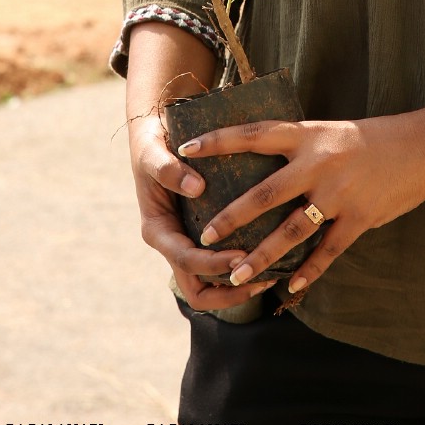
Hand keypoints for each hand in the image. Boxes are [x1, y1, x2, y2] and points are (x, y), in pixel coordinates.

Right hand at [129, 111, 282, 312]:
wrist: (154, 132)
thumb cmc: (152, 142)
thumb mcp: (152, 152)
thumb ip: (168, 169)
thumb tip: (197, 188)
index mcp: (158, 231)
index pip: (186, 261)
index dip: (213, 264)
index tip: (242, 255)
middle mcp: (173, 243)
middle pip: (198, 290)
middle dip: (229, 292)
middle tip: (263, 280)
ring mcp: (188, 242)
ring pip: (212, 285)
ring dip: (239, 289)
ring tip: (272, 277)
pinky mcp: (203, 234)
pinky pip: (221, 264)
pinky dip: (242, 268)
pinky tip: (272, 257)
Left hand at [178, 107, 424, 296]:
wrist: (423, 147)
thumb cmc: (374, 138)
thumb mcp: (331, 132)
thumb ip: (300, 149)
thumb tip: (266, 165)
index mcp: (308, 135)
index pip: (253, 135)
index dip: (218, 141)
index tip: (186, 148)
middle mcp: (319, 164)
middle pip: (264, 194)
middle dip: (232, 217)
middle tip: (204, 234)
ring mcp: (338, 194)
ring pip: (291, 232)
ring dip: (262, 257)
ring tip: (236, 275)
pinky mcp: (359, 219)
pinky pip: (327, 252)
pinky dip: (308, 273)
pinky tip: (290, 289)